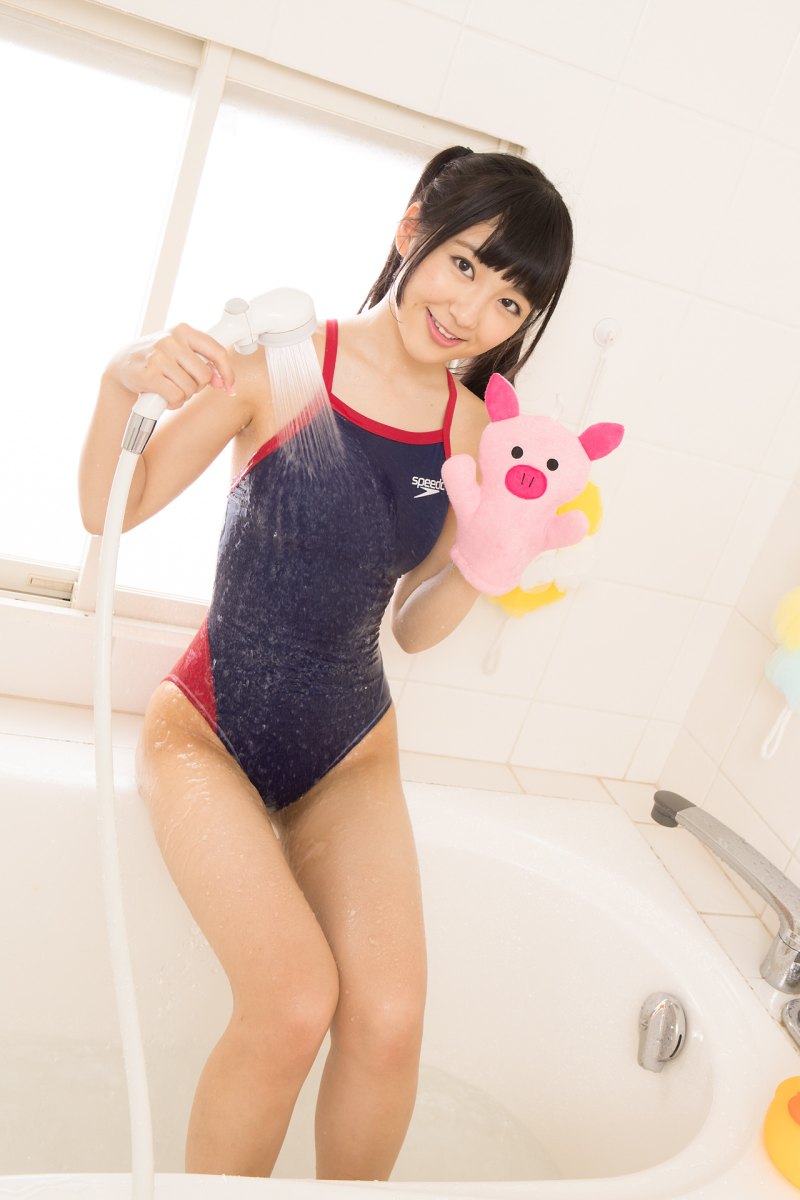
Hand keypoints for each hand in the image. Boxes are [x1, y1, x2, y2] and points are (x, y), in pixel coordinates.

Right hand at [108, 324, 235, 409]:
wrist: (123, 365)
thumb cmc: (157, 359)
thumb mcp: (181, 352)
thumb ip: (203, 363)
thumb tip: (224, 382)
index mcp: (183, 330)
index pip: (217, 351)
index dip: (227, 372)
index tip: (229, 387)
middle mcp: (171, 340)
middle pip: (204, 375)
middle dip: (197, 386)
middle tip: (182, 383)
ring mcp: (159, 356)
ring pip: (190, 388)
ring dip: (183, 395)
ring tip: (169, 388)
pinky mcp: (149, 375)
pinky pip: (176, 396)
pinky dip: (172, 402)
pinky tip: (163, 395)